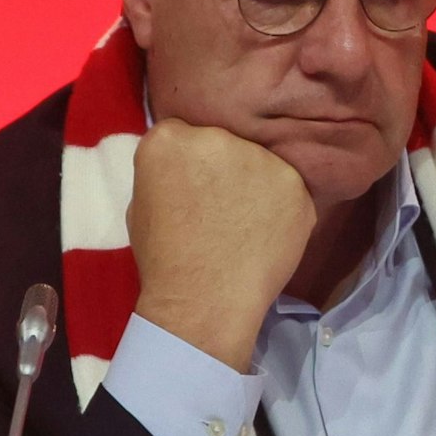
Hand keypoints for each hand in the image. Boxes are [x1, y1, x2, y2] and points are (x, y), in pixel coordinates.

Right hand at [126, 118, 315, 370]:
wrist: (204, 301)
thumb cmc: (163, 260)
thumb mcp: (141, 204)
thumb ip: (166, 173)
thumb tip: (188, 168)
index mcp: (168, 140)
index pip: (183, 134)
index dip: (190, 164)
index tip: (192, 188)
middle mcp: (216, 137)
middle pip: (224, 143)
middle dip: (223, 168)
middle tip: (221, 208)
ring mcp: (259, 158)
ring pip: (260, 163)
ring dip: (256, 186)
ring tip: (246, 225)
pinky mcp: (294, 183)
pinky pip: (289, 188)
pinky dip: (282, 208)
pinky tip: (268, 234)